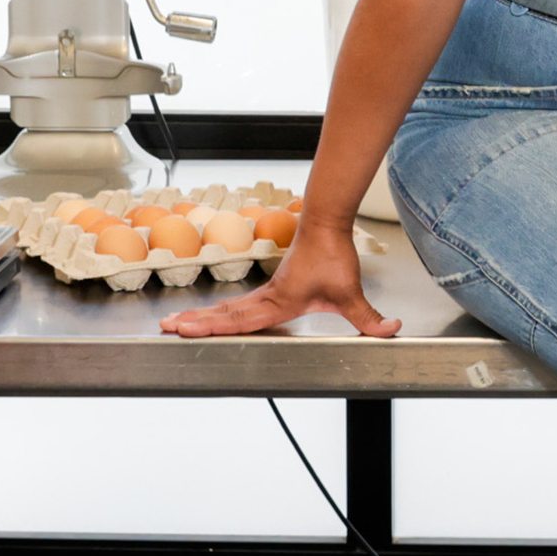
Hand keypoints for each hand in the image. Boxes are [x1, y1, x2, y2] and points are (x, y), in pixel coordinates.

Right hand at [159, 223, 401, 338]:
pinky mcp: (271, 289)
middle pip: (224, 315)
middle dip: (195, 323)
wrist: (326, 225)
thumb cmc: (333, 256)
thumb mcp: (351, 292)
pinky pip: (239, 305)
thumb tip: (390, 331)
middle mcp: (267, 297)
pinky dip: (219, 313)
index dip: (213, 328)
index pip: (241, 320)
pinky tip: (209, 320)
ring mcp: (266, 293)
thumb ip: (368, 317)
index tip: (187, 330)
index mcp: (279, 302)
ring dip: (201, 317)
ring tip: (173, 323)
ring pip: (227, 309)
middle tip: (166, 329)